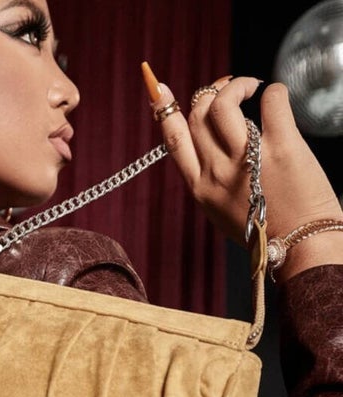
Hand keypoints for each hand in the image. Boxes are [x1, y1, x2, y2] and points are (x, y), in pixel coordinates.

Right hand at [142, 63, 342, 279]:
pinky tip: (275, 98)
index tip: (160, 89)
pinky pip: (271, 101)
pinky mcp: (281, 147)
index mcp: (201, 189)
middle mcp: (217, 173)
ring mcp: (247, 159)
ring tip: (252, 87)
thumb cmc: (263, 230)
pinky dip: (273, 92)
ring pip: (223, 104)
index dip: (164, 109)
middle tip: (230, 88)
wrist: (301, 246)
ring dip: (236, 85)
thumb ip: (211, 180)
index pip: (174, 140)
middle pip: (198, 115)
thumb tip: (211, 146)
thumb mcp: (222, 210)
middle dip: (210, 92)